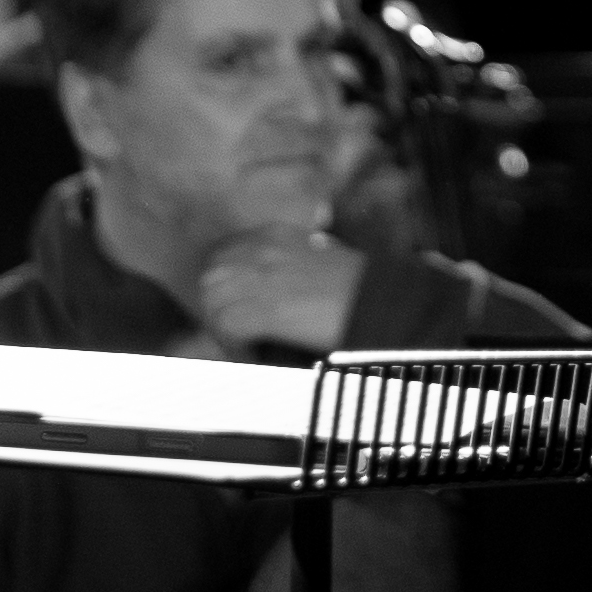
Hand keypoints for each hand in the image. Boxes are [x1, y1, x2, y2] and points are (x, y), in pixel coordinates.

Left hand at [192, 224, 365, 354]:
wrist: (380, 301)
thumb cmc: (360, 284)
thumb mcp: (324, 255)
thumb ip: (298, 255)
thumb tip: (280, 276)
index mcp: (274, 234)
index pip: (223, 253)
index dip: (222, 283)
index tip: (230, 305)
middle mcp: (261, 251)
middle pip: (211, 280)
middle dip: (217, 308)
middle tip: (234, 333)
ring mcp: (260, 278)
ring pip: (215, 306)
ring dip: (225, 331)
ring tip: (244, 348)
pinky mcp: (263, 309)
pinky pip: (229, 329)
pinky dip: (236, 347)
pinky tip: (253, 357)